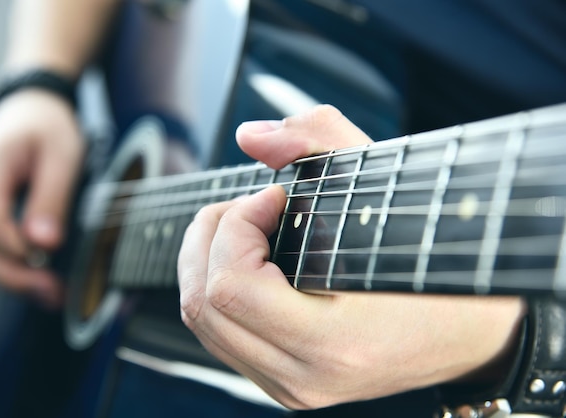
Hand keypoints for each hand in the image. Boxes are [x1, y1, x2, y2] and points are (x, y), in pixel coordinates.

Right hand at [0, 90, 84, 307]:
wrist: (29, 107)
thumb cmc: (48, 127)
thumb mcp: (63, 156)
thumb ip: (52, 199)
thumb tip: (44, 244)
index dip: (12, 249)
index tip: (44, 265)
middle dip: (11, 274)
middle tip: (51, 292)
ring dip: (6, 274)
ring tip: (46, 291)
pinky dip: (2, 262)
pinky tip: (30, 274)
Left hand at [178, 105, 525, 408]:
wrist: (470, 333)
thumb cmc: (433, 259)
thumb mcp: (388, 184)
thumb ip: (318, 138)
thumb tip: (250, 136)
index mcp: (334, 342)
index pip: (232, 286)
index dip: (236, 225)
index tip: (272, 195)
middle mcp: (304, 376)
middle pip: (203, 304)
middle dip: (209, 236)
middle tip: (245, 206)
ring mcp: (292, 386)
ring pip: (202, 322)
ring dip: (206, 261)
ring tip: (243, 228)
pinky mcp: (286, 383)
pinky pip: (220, 335)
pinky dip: (218, 287)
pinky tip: (248, 260)